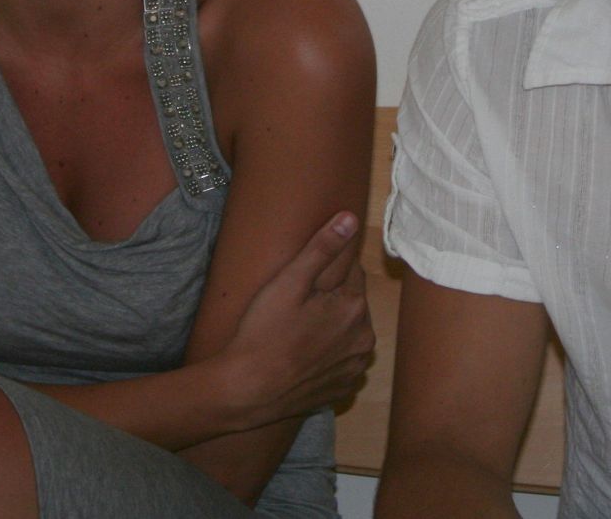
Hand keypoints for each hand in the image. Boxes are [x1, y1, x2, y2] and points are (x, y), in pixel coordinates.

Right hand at [216, 211, 374, 427]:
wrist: (246, 392)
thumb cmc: (263, 333)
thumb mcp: (289, 282)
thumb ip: (323, 247)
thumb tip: (351, 218)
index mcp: (355, 307)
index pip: (352, 272)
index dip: (325, 273)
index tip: (302, 282)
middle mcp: (364, 338)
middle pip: (350, 303)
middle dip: (330, 301)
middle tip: (294, 308)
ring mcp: (355, 368)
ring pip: (348, 333)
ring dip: (332, 328)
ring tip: (297, 332)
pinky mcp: (343, 389)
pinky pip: (341, 361)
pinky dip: (328, 357)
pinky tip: (302, 356)